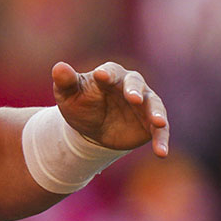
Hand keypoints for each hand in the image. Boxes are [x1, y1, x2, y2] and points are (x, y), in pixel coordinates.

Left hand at [52, 61, 169, 156]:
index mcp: (110, 75)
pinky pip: (160, 131)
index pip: (110, 71)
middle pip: (136, 84)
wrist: (90, 130)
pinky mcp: (150, 123)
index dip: (107, 74)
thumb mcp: (68, 95)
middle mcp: (131, 86)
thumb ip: (65, 82)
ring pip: (154, 105)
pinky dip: (161, 139)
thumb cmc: (79, 105)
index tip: (101, 76)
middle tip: (133, 98)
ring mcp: (144, 104)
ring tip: (158, 123)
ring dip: (157, 113)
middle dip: (135, 90)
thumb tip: (58, 67)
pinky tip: (161, 152)